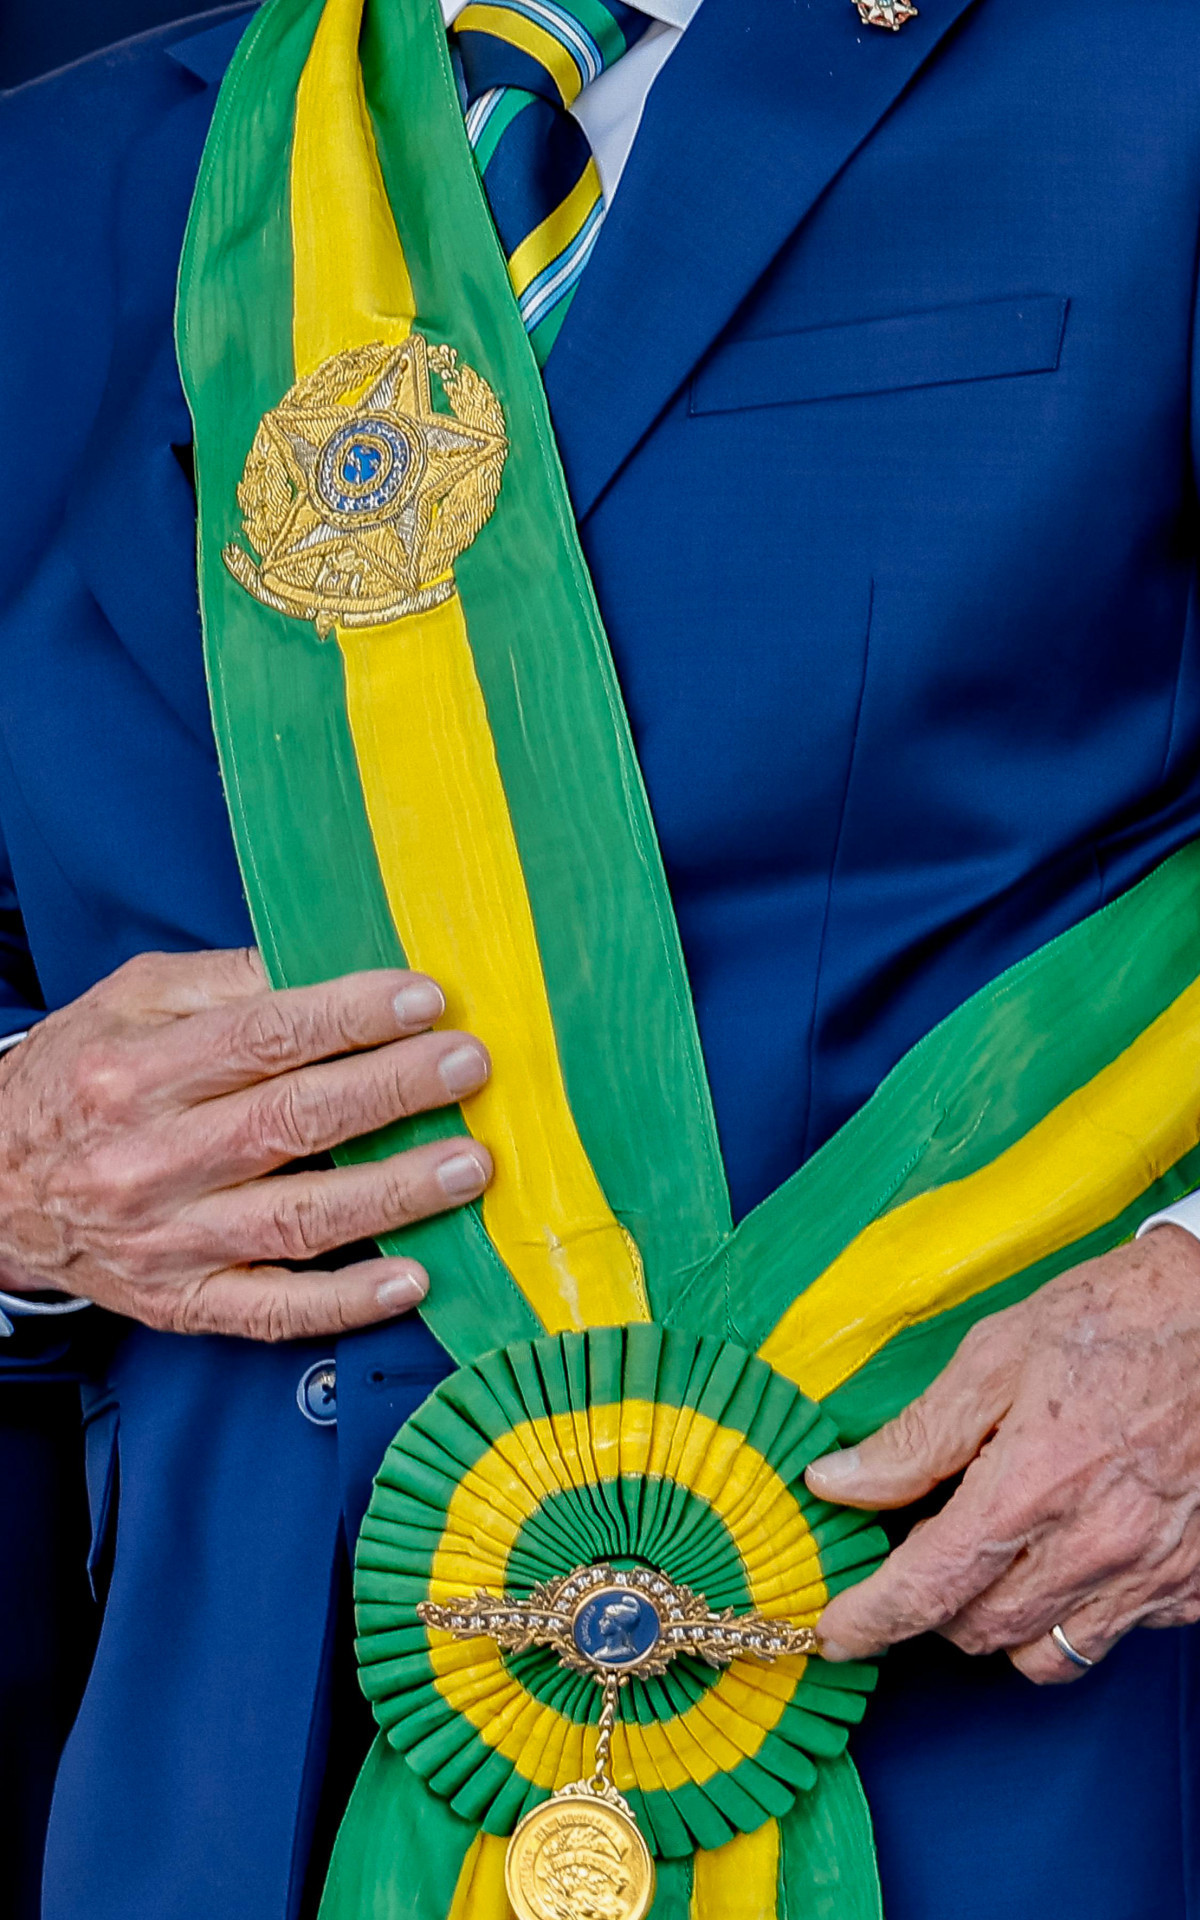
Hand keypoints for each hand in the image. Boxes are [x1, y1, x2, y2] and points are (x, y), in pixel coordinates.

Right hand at [0, 948, 492, 1341]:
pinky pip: (274, 1312)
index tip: (427, 999)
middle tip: (469, 1067)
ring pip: (298, 1219)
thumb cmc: (81, 1080)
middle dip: (392, 1092)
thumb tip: (326, 963)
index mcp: (135, 1073)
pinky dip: (347, 1302)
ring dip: (394, 1194)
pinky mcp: (183, 1302)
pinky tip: (416, 1279)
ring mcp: (168, 1242)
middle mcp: (148, 1161)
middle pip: (290, 1122)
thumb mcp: (128, 1003)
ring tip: (470, 1165)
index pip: (262, 1037)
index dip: (351, 1016)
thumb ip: (223, 982)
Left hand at [805, 1228, 1199, 1681]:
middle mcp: (1093, 1547)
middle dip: (931, 1607)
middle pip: (979, 1629)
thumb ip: (919, 1436)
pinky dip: (1072, 1611)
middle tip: (920, 1552)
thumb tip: (840, 1483)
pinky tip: (1063, 1553)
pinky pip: (1111, 1634)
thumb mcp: (997, 1354)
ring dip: (998, 1621)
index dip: (871, 1619)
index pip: (928, 1588)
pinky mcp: (1191, 1584)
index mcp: (1032, 1486)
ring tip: (990, 1560)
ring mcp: (1150, 1574)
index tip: (837, 1631)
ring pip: (1044, 1652)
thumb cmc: (1119, 1319)